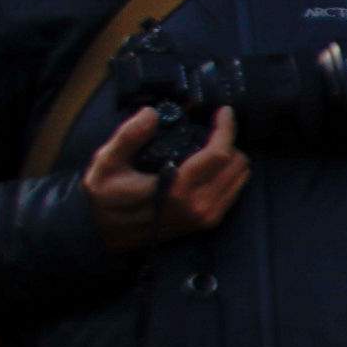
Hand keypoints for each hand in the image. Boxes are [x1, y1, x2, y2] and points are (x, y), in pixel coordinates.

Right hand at [84, 105, 245, 252]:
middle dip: (228, 142)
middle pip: (237, 164)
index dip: (226, 129)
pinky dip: (229, 174)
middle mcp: (199, 205)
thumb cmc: (105, 196)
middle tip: (210, 130)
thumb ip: (128, 137)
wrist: (106, 234)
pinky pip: (234, 192)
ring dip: (231, 158)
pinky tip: (210, 165)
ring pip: (240, 178)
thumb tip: (152, 113)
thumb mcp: (106, 163)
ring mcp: (206, 216)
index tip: (224, 111)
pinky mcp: (208, 222)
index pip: (218, 155)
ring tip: (210, 146)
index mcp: (177, 190)